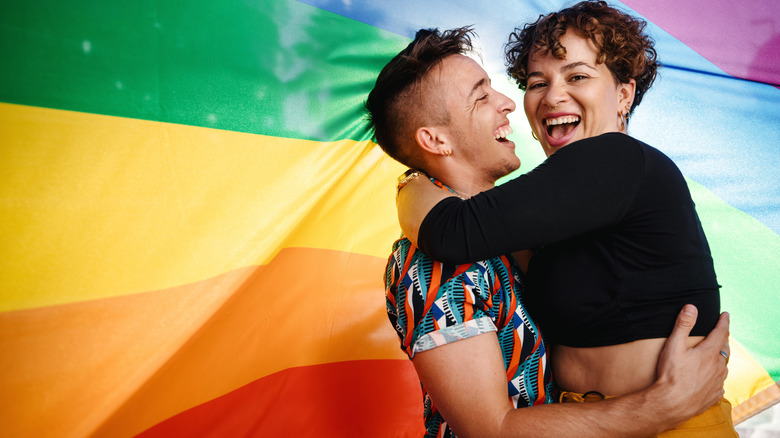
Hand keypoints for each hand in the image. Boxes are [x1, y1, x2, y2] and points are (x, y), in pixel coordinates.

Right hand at [655, 305, 729, 421]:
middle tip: (721, 334)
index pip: (721, 332)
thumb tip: (691, 307)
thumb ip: (683, 325)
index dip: (723, 322)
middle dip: (723, 339)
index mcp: (709, 353)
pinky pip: (720, 382)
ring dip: (721, 358)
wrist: (671, 404)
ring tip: (716, 356)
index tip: (725, 315)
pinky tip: (711, 377)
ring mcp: (718, 382)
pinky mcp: (715, 394)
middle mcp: (718, 367)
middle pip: (725, 349)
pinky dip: (717, 376)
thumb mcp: (674, 346)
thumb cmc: (671, 375)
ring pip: (724, 366)